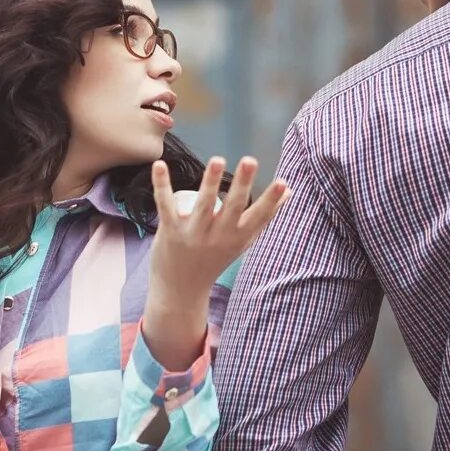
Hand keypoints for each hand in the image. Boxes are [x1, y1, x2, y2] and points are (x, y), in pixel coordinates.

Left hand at [141, 156, 290, 368]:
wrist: (181, 290)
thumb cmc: (215, 258)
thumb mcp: (243, 240)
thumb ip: (266, 215)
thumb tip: (290, 190)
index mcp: (238, 236)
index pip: (258, 216)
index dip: (271, 200)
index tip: (283, 183)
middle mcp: (218, 235)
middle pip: (232, 207)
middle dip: (242, 184)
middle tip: (250, 160)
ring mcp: (193, 233)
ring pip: (203, 205)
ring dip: (210, 182)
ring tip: (218, 160)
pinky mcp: (170, 231)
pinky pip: (165, 205)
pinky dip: (161, 185)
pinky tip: (159, 165)